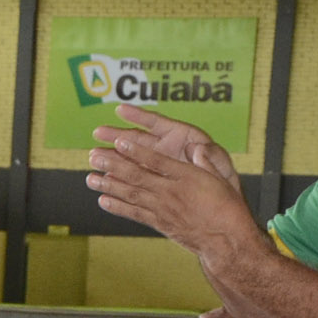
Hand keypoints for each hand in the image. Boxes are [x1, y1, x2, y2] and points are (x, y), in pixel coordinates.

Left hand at [86, 116, 262, 261]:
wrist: (225, 240)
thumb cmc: (226, 206)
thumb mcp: (223, 178)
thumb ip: (207, 161)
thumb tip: (198, 146)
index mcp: (186, 177)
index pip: (157, 161)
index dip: (136, 151)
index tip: (119, 141)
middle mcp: (170, 193)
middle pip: (137, 176)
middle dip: (113, 165)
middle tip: (93, 156)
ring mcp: (162, 209)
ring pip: (131, 195)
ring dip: (108, 185)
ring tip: (89, 178)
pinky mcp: (159, 223)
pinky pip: (134, 214)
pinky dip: (118, 207)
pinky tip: (102, 200)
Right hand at [106, 104, 240, 184]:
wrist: (220, 209)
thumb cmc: (224, 183)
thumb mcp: (221, 167)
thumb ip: (211, 156)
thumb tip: (199, 148)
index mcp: (183, 138)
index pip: (157, 123)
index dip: (138, 115)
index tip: (120, 109)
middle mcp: (167, 149)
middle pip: (138, 139)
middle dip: (116, 136)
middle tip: (97, 133)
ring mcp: (158, 166)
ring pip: (132, 159)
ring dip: (113, 157)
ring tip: (94, 157)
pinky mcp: (154, 182)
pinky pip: (134, 178)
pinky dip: (120, 178)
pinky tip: (106, 178)